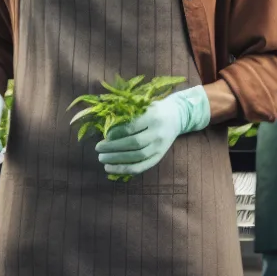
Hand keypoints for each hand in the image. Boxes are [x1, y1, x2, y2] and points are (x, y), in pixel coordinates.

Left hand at [95, 87, 209, 177]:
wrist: (178, 115)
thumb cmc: (155, 109)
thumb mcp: (144, 105)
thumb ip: (128, 115)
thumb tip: (106, 130)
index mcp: (153, 116)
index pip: (133, 127)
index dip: (117, 133)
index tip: (105, 135)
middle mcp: (158, 133)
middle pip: (134, 143)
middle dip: (113, 147)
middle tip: (98, 148)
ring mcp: (160, 147)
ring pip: (137, 157)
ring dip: (117, 160)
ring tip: (102, 159)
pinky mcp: (159, 156)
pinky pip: (141, 167)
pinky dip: (124, 170)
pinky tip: (111, 168)